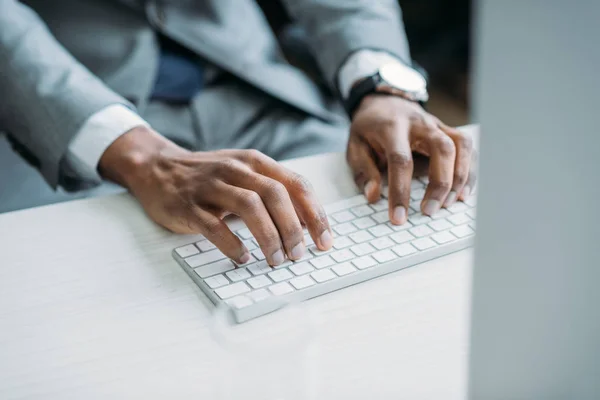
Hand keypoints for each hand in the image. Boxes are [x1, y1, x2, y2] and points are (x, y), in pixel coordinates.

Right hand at [99, 126, 332, 265]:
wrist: (157, 167)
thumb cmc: (209, 177)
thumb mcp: (243, 175)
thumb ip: (273, 192)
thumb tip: (307, 225)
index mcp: (255, 162)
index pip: (296, 184)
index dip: (315, 214)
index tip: (325, 241)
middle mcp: (236, 169)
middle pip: (275, 194)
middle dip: (293, 228)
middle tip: (298, 255)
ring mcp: (211, 186)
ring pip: (249, 206)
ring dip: (268, 236)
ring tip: (276, 260)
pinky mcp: (188, 205)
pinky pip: (214, 225)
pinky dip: (232, 244)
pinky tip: (242, 258)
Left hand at [347, 95, 476, 223]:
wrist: (384, 101)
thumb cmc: (370, 128)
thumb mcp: (355, 146)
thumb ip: (364, 170)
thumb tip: (373, 195)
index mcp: (392, 127)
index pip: (400, 160)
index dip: (401, 190)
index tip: (398, 217)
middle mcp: (420, 124)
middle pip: (441, 149)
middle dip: (440, 183)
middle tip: (430, 211)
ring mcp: (438, 125)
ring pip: (461, 145)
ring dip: (461, 177)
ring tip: (450, 203)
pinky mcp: (449, 131)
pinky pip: (467, 147)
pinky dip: (470, 171)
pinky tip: (463, 193)